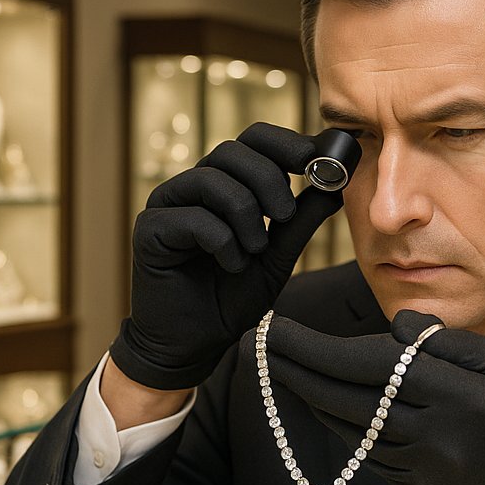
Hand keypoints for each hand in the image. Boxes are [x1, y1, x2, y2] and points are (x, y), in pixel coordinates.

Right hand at [110, 123, 342, 389]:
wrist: (196, 344)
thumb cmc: (231, 298)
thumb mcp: (278, 257)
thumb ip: (300, 222)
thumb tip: (334, 186)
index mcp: (225, 184)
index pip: (252, 141)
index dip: (285, 143)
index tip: (316, 159)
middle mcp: (193, 187)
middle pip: (232, 151)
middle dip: (268, 180)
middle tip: (284, 215)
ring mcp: (168, 205)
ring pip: (212, 181)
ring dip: (246, 216)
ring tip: (255, 250)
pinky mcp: (150, 230)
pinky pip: (193, 218)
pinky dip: (222, 242)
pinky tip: (230, 266)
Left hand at [263, 309, 484, 484]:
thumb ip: (462, 347)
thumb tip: (397, 326)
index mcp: (468, 397)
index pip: (379, 363)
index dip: (325, 346)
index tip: (287, 328)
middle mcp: (437, 434)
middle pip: (350, 393)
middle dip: (299, 364)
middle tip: (262, 340)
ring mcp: (420, 467)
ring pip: (349, 424)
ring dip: (308, 393)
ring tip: (276, 364)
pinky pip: (363, 449)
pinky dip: (335, 421)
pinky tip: (315, 399)